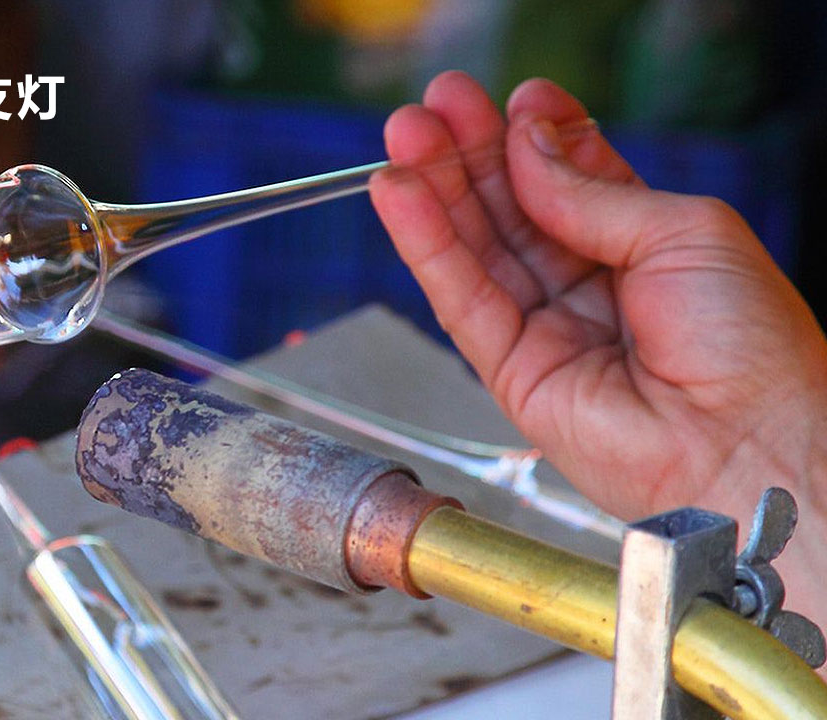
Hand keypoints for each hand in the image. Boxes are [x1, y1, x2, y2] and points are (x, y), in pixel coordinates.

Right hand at [369, 72, 826, 613]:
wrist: (749, 444)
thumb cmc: (750, 346)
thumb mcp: (683, 231)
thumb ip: (592, 192)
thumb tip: (525, 144)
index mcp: (648, 247)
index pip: (574, 179)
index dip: (537, 136)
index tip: (511, 98)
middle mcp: (593, 287)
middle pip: (513, 208)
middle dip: (470, 154)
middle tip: (433, 106)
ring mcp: (550, 329)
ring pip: (477, 248)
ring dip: (435, 190)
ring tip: (403, 135)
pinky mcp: (511, 372)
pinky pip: (460, 299)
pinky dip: (426, 245)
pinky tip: (401, 195)